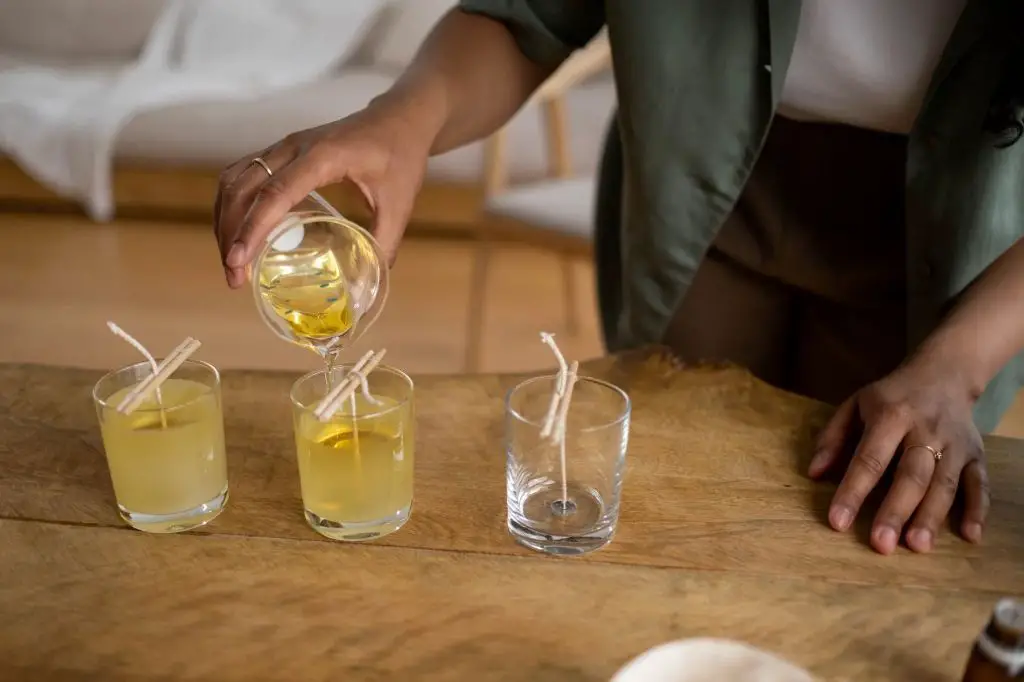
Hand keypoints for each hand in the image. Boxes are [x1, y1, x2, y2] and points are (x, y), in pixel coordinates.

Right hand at [213, 98, 433, 287]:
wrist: (398, 119)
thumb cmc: (400, 156)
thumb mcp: (400, 204)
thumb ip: (384, 244)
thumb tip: (368, 290)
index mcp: (322, 156)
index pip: (275, 194)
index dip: (252, 229)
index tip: (238, 261)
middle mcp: (293, 147)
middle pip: (243, 188)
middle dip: (230, 234)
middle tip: (234, 276)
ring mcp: (283, 147)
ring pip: (234, 181)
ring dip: (225, 221)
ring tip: (232, 262)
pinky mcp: (280, 152)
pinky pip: (241, 176)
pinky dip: (232, 206)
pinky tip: (238, 234)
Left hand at [808, 359, 989, 554]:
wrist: (944, 373)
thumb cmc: (891, 397)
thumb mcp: (856, 405)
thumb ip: (833, 438)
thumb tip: (813, 473)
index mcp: (891, 415)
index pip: (869, 458)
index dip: (853, 491)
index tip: (838, 522)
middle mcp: (926, 429)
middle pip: (911, 474)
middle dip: (895, 510)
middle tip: (881, 544)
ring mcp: (955, 442)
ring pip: (944, 483)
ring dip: (931, 516)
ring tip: (917, 547)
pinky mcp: (976, 453)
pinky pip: (979, 483)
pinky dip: (978, 510)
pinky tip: (970, 536)